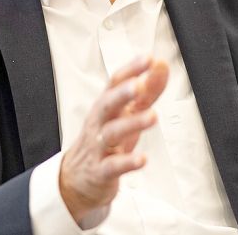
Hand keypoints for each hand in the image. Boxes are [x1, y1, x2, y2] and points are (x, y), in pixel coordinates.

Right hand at [59, 55, 168, 223]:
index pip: (115, 83)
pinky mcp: (101, 171)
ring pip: (111, 132)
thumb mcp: (126, 113)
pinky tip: (142, 159)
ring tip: (152, 116)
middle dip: (122, 93)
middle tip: (139, 84)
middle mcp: (100, 122)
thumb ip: (148, 90)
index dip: (131, 70)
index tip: (148, 59)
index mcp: (106, 105)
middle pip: (107, 104)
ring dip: (132, 123)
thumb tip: (162, 66)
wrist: (76, 179)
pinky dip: (127, 162)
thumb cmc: (104, 139)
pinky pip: (113, 166)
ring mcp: (99, 147)